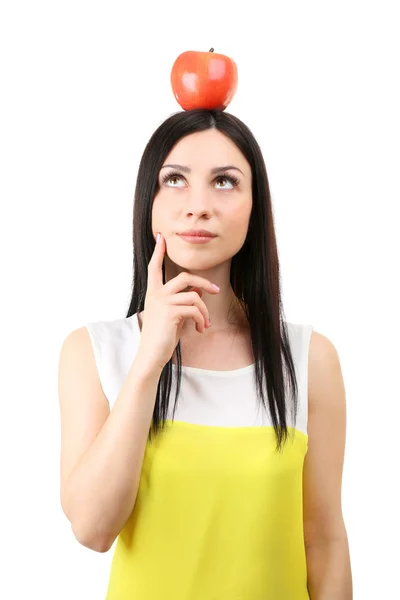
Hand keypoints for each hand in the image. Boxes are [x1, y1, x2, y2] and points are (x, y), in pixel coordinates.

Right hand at [137, 233, 219, 370]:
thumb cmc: (162, 337)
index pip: (154, 267)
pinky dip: (202, 319)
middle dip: (204, 282)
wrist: (151, 355)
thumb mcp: (173, 315)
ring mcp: (162, 302)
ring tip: (205, 324)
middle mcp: (156, 294)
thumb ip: (182, 300)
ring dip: (205, 311)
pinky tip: (200, 329)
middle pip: (185, 277)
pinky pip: (195, 309)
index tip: (160, 237)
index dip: (158, 252)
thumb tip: (198, 289)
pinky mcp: (170, 312)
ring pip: (194, 296)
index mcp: (153, 293)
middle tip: (216, 290)